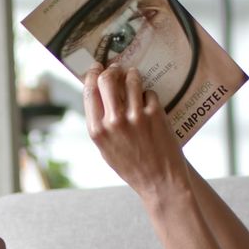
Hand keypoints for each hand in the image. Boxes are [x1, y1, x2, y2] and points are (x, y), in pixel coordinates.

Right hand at [83, 63, 189, 198]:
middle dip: (112, 70)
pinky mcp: (155, 114)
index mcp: (97, 131)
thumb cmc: (132, 166)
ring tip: (134, 77)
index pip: (89, 91)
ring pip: (130, 79)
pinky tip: (148, 103)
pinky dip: (148, 94)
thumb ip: (100, 123)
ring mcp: (135, 116)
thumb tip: (96, 94)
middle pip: (107, 79)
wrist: (160, 180)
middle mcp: (114, 122)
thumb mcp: (106, 148)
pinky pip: (148, 92)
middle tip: (117, 68)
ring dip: (132, 75)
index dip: (92, 75)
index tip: (96, 68)